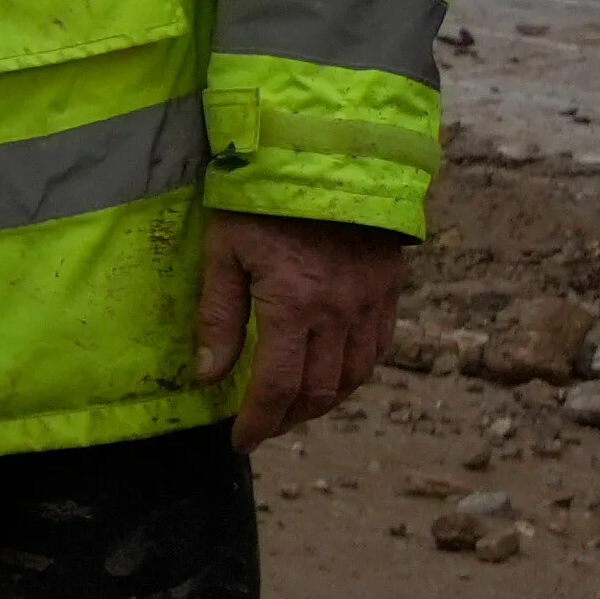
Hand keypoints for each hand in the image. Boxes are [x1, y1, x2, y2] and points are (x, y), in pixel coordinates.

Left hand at [199, 212, 405, 444]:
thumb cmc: (264, 200)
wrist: (332, 157)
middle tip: (264, 427)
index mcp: (293, 307)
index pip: (277, 387)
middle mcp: (339, 315)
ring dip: (323, 402)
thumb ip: (219, 316)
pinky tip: (334, 377)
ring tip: (293, 410)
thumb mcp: (224, 250)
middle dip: (288, 419)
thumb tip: (210, 376)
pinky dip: (355, 373)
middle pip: (319, 391)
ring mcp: (370, 305)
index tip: (240, 441)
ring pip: (353, 377)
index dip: (258, 422)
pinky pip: (378, 349)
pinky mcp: (389, 291)